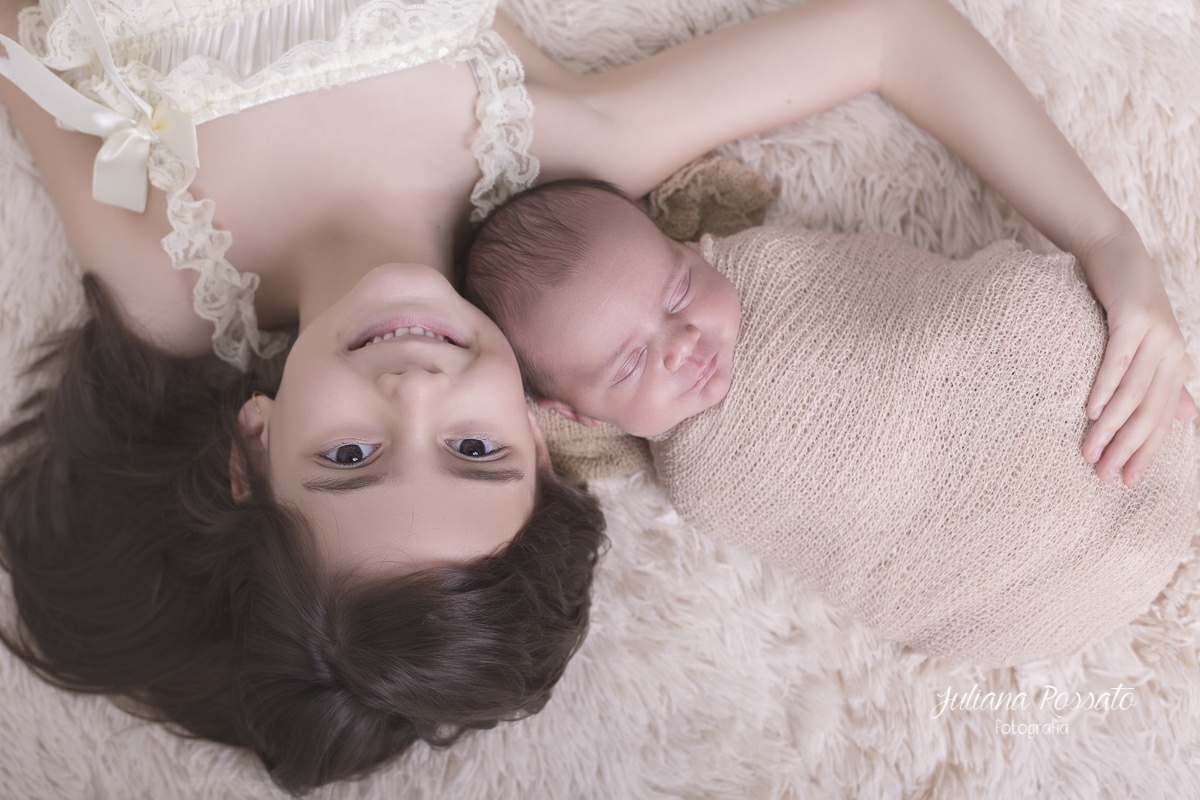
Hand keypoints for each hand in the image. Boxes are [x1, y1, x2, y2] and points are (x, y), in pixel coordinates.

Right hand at [1079, 239, 1192, 486]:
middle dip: (1126, 448)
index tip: (1122, 482)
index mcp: (1177, 364)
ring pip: (1134, 392)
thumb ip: (1163, 380)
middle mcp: (1173, 352)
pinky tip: (1092, 410)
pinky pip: (1118, 360)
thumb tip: (1185, 417)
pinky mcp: (1133, 318)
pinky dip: (1106, 387)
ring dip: (1110, 426)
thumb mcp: (1145, 345)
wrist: (1115, 252)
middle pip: (1150, 412)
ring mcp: (1156, 334)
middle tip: (1101, 476)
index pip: (1162, 421)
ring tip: (1088, 451)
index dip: (1144, 454)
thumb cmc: (1123, 302)